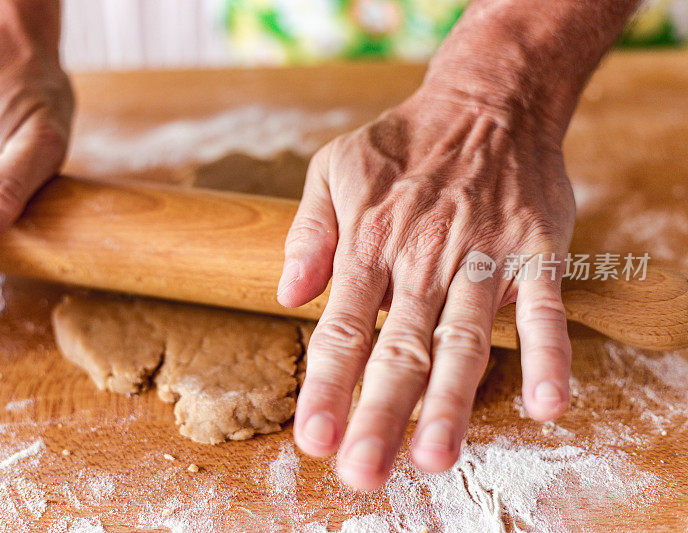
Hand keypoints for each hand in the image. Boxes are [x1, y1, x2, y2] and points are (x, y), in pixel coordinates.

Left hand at [278, 92, 575, 489]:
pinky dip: (547, 355)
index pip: (341, 328)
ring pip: (463, 340)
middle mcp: (422, 258)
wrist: (485, 103)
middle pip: (398, 348)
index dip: (326, 386)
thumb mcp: (333, 170)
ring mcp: (481, 257)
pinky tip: (549, 405)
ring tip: (434, 457)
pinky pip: (544, 309)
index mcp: (369, 243)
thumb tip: (286, 296)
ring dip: (450, 401)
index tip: (312, 440)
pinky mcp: (534, 252)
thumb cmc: (401, 145)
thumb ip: (308, 234)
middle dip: (379, 414)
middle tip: (363, 472)